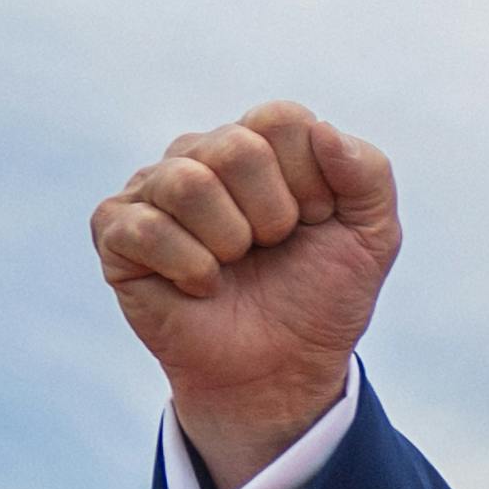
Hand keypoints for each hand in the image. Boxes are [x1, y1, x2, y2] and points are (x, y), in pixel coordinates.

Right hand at [93, 102, 404, 462]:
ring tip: (234, 265)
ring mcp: (150, 190)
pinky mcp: (115, 231)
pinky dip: (193, 270)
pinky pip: (148, 228)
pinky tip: (202, 287)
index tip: (314, 222)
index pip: (280, 120)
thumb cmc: (321, 296)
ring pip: (188, 182)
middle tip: (271, 247)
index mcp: (258, 143)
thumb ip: (368, 172)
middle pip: (235, 147)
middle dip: (272, 215)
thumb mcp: (373, 235)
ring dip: (231, 242)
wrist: (284, 368)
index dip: (311, 182)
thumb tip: (323, 130)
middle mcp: (198, 155)